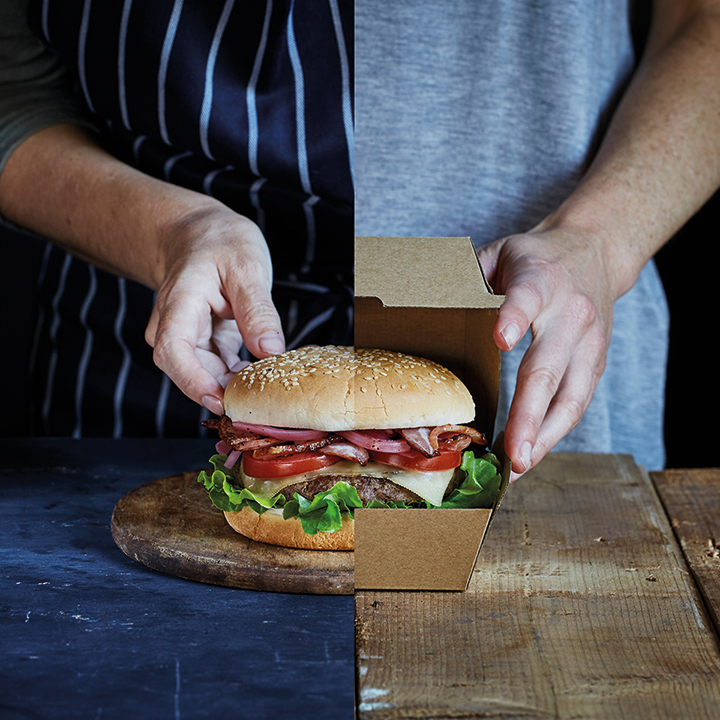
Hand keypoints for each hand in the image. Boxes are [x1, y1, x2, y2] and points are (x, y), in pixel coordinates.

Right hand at [144, 206, 284, 415]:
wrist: (200, 234)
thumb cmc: (219, 243)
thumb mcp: (247, 267)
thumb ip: (258, 310)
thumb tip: (271, 351)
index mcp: (179, 304)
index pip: (174, 351)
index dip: (194, 382)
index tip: (221, 401)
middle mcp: (175, 328)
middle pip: (190, 372)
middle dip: (226, 392)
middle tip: (266, 403)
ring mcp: (190, 340)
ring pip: (209, 376)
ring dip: (240, 386)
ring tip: (276, 387)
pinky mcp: (206, 346)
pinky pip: (222, 370)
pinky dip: (245, 377)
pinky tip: (270, 375)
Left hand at [477, 226, 623, 479]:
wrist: (597, 249)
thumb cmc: (539, 258)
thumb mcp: (501, 251)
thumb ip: (470, 275)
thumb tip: (429, 302)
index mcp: (541, 280)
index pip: (527, 297)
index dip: (514, 317)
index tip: (501, 340)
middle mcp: (570, 314)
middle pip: (549, 367)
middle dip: (530, 413)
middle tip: (513, 452)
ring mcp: (589, 342)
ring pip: (571, 396)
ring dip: (545, 436)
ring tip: (520, 467)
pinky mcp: (596, 362)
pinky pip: (577, 403)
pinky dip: (555, 432)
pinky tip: (533, 454)